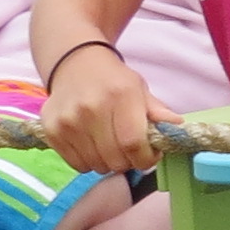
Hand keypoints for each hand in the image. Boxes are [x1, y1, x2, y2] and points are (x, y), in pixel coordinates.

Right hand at [41, 47, 156, 175]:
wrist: (74, 64)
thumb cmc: (113, 81)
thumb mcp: (140, 89)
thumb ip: (158, 111)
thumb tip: (177, 126)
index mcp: (119, 96)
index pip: (133, 144)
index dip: (146, 158)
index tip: (150, 155)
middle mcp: (90, 108)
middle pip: (115, 159)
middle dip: (130, 161)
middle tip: (130, 150)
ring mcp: (68, 121)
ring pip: (97, 165)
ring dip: (109, 162)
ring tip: (110, 145)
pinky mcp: (52, 130)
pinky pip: (77, 164)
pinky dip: (89, 161)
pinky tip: (92, 144)